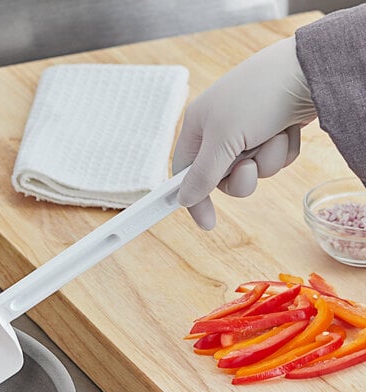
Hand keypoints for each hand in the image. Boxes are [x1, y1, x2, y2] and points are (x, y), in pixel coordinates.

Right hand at [172, 36, 316, 229]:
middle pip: (221, 178)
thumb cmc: (257, 95)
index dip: (194, 198)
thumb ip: (202, 174)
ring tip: (274, 136)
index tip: (207, 222)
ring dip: (266, 161)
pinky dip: (282, 151)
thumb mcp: (223, 139)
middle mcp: (220, 129)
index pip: (185, 173)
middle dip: (241, 177)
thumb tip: (183, 199)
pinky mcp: (273, 131)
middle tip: (250, 166)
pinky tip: (287, 129)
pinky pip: (273, 160)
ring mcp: (248, 131)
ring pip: (252, 171)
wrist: (309, 69)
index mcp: (198, 126)